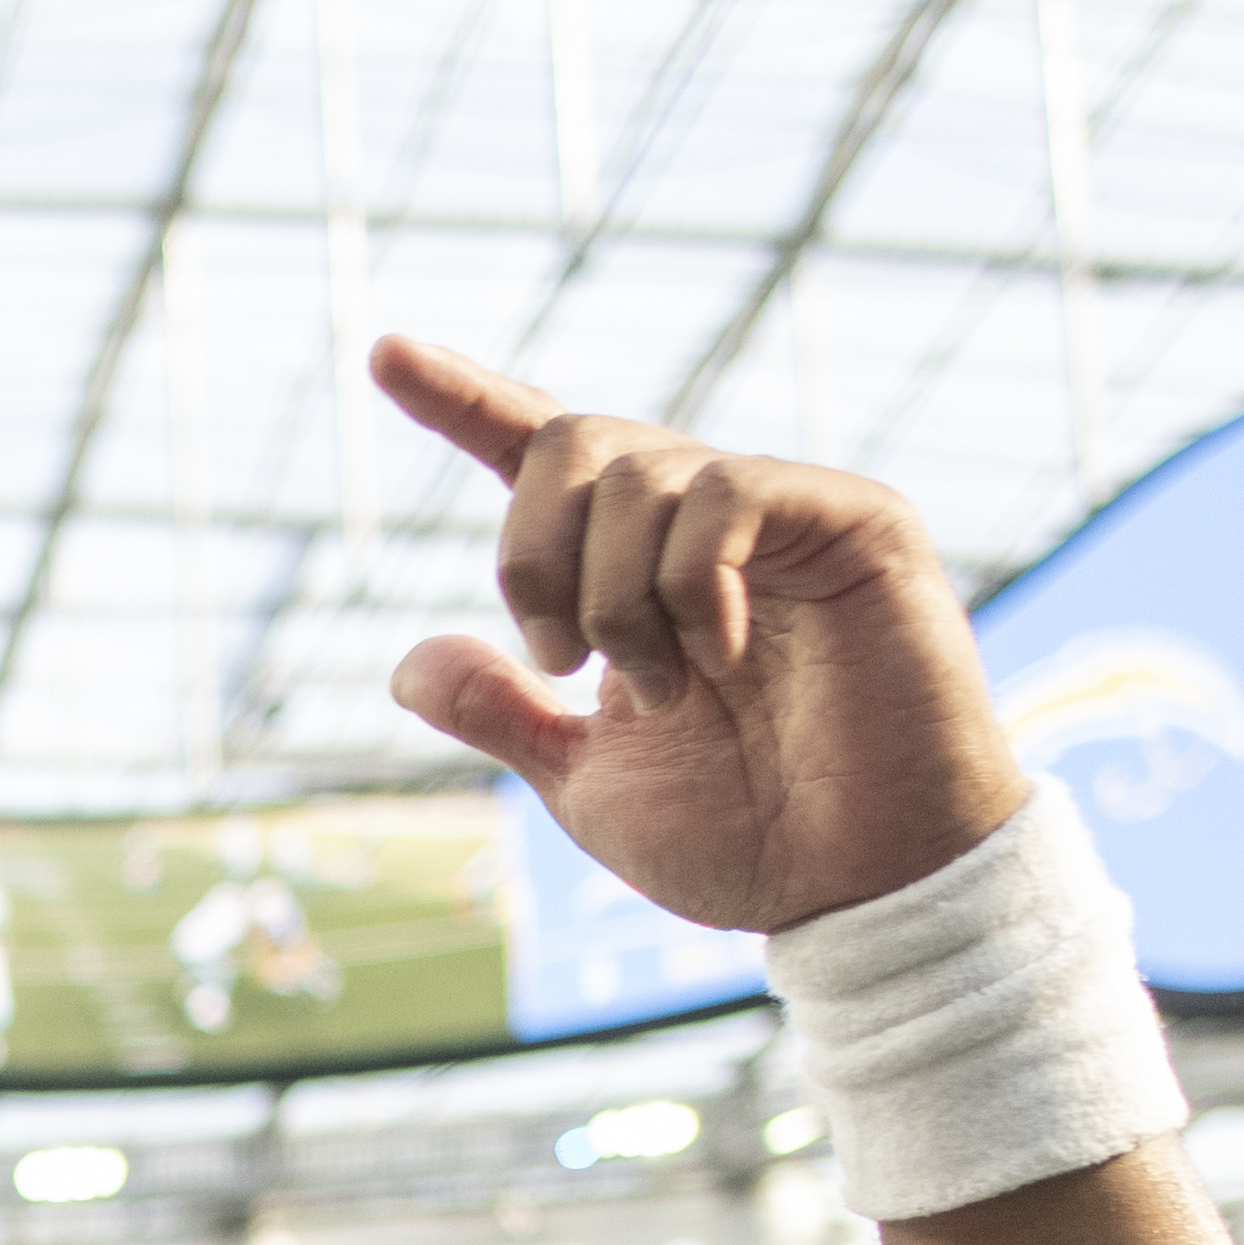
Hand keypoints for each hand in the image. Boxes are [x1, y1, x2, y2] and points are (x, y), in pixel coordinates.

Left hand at [368, 339, 1024, 934]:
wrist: (860, 888)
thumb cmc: (747, 840)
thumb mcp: (587, 785)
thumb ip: (503, 715)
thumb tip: (405, 665)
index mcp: (640, 570)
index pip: (541, 458)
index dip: (463, 400)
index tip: (383, 355)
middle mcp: (706, 521)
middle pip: (572, 441)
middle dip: (532, 556)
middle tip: (563, 664)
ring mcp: (783, 511)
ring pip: (639, 473)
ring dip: (616, 600)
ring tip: (666, 690)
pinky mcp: (854, 518)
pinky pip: (726, 494)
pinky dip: (691, 585)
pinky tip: (717, 658)